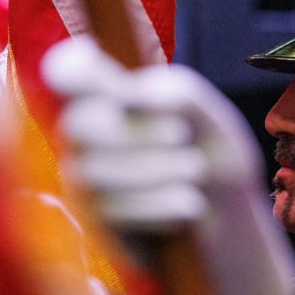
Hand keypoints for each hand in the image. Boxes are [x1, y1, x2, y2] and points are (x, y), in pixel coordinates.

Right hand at [43, 37, 294, 294]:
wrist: (228, 219)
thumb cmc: (213, 157)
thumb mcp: (212, 120)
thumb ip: (180, 94)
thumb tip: (135, 94)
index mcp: (109, 98)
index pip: (67, 74)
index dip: (73, 71)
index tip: (105, 73)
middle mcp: (84, 137)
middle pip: (77, 125)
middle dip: (137, 132)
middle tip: (181, 137)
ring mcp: (83, 180)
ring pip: (94, 172)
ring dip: (157, 170)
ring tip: (195, 173)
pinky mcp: (95, 224)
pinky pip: (110, 212)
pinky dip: (159, 205)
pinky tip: (189, 205)